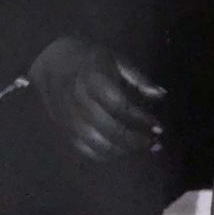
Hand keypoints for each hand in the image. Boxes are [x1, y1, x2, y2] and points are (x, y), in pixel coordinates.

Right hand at [29, 37, 165, 161]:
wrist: (52, 61)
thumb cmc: (91, 58)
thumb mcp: (116, 58)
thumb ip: (138, 78)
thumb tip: (161, 95)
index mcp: (93, 79)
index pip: (120, 105)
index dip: (141, 118)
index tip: (159, 126)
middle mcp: (79, 101)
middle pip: (110, 129)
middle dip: (136, 140)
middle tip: (155, 142)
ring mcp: (70, 119)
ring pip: (99, 144)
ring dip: (124, 151)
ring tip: (143, 147)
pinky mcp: (65, 130)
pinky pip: (86, 150)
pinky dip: (107, 155)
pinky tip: (122, 151)